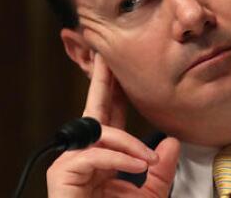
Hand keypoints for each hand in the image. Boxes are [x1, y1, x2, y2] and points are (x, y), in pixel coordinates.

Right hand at [46, 54, 179, 196]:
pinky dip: (118, 160)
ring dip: (127, 144)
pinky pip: (93, 156)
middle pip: (93, 111)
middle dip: (101, 81)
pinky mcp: (62, 175)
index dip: (115, 92)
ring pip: (99, 135)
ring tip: (146, 161)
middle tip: (106, 55)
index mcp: (102, 159)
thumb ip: (159, 172)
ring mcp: (69, 164)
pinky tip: (136, 168)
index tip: (119, 68)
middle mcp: (83, 156)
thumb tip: (168, 141)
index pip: (110, 118)